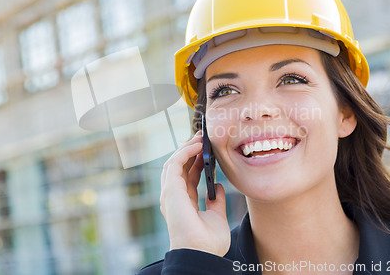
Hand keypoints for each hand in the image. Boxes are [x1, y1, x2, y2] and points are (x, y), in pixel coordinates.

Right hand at [160, 131, 230, 256]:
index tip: (207, 152)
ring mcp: (170, 193)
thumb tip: (218, 187)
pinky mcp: (170, 189)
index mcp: (183, 204)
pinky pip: (175, 163)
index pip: (187, 177)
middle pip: (179, 167)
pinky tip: (198, 145)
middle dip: (190, 151)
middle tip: (203, 138)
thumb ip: (216, 202)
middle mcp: (174, 197)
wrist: (201, 252)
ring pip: (174, 162)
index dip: (196, 162)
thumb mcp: (217, 217)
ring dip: (187, 147)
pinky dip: (185, 151)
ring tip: (200, 137)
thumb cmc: (208, 242)